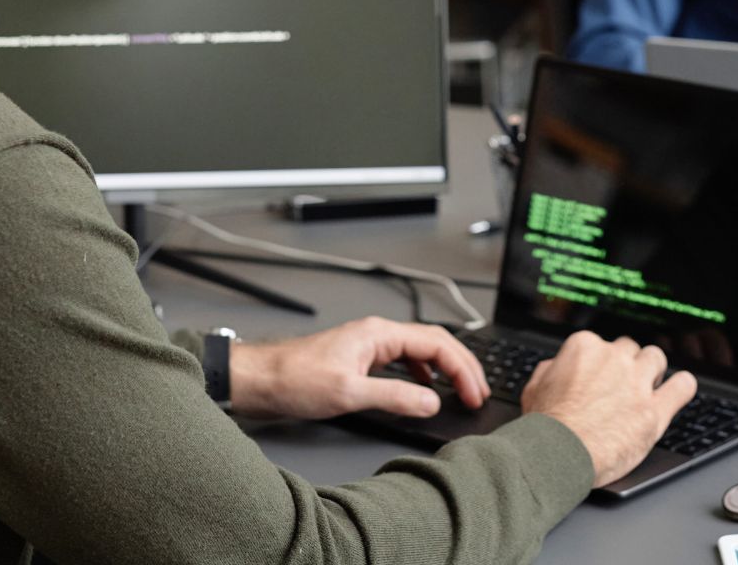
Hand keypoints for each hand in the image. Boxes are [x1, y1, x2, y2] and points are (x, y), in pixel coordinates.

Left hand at [227, 316, 489, 420]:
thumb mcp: (349, 393)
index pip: (437, 344)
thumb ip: (395, 398)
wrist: (259, 379)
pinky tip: (424, 389)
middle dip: (462, 367)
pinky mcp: (359, 360)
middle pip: (435, 342)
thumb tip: (432, 402)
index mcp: (379, 334)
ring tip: (461, 391)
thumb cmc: (293, 379)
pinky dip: (422, 374)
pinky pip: (403, 361)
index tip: (474, 394)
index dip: (463, 370)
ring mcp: (368, 346)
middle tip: (479, 392)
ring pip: (420, 351)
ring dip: (444, 370)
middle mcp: (376, 334)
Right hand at [521, 332, 696, 487]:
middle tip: (621, 386)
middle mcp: (613, 359)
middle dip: (627, 365)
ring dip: (652, 371)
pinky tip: (678, 390)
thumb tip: (558, 367)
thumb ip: (552, 370)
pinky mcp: (654, 410)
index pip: (602, 344)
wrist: (557, 455)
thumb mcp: (534, 388)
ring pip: (656, 359)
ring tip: (647, 387)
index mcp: (584, 348)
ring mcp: (636, 382)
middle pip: (631, 349)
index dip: (601, 364)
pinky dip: (682, 386)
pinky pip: (683, 386)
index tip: (600, 377)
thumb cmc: (544, 428)